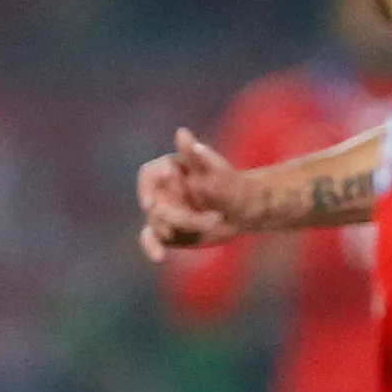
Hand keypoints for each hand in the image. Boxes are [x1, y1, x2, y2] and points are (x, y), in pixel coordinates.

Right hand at [136, 129, 252, 261]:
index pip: (148, 175)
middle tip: (215, 217)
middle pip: (156, 203)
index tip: (151, 202)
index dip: (146, 187)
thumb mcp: (223, 172)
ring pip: (160, 223)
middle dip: (181, 214)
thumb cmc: (236, 186)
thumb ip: (201, 156)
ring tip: (216, 221)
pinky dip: (152, 247)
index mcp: (171, 168)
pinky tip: (159, 257)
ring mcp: (164, 212)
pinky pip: (152, 239)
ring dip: (184, 226)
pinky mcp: (168, 232)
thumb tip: (182, 134)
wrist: (245, 210)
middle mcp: (163, 190)